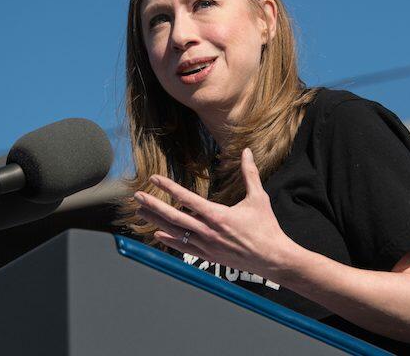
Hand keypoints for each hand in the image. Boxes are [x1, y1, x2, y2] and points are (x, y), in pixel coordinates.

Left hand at [134, 148, 296, 277]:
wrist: (272, 258)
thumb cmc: (266, 227)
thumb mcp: (258, 198)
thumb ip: (250, 173)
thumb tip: (248, 151)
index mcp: (218, 215)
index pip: (186, 198)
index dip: (168, 187)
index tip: (154, 178)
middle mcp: (208, 231)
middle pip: (173, 216)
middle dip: (153, 206)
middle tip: (137, 197)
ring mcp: (206, 245)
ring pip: (175, 232)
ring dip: (157, 221)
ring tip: (141, 212)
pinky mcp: (208, 256)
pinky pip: (184, 247)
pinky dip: (170, 240)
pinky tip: (159, 233)